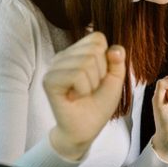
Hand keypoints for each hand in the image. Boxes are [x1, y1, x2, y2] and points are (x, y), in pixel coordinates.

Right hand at [43, 32, 125, 160]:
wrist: (86, 128)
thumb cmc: (99, 102)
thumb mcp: (115, 79)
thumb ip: (118, 61)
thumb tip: (115, 49)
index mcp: (78, 51)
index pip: (97, 38)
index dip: (106, 59)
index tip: (100, 76)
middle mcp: (64, 55)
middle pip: (94, 50)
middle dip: (100, 73)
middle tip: (90, 87)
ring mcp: (54, 66)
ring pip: (86, 62)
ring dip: (92, 84)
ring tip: (82, 93)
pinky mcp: (49, 80)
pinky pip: (76, 75)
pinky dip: (83, 89)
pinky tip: (74, 97)